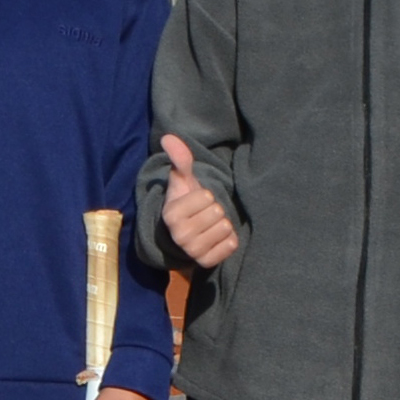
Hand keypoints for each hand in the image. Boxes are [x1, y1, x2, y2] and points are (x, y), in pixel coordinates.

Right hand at [158, 135, 237, 267]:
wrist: (185, 235)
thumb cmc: (186, 204)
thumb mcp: (182, 182)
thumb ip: (179, 160)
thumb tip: (169, 137)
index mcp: (171, 214)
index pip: (206, 197)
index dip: (205, 196)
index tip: (195, 203)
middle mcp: (180, 235)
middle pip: (217, 212)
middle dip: (215, 211)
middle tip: (204, 215)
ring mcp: (193, 251)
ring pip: (225, 229)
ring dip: (222, 225)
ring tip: (210, 227)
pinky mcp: (207, 262)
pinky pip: (230, 245)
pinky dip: (228, 241)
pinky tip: (216, 239)